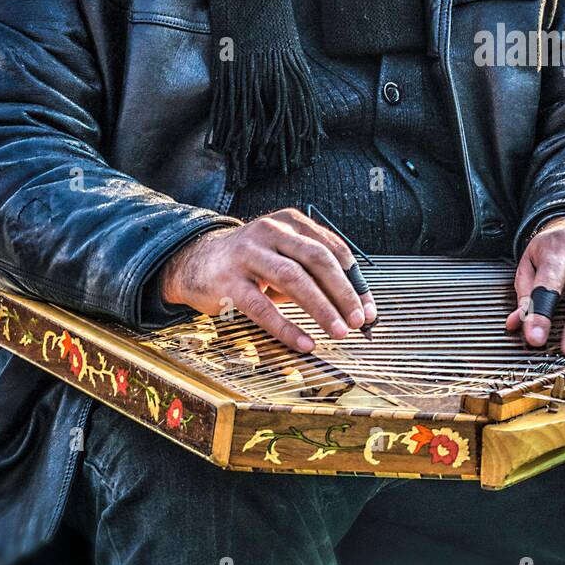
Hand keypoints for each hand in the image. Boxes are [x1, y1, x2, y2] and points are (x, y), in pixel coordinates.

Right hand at [160, 209, 375, 351]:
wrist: (196, 262)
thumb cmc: (253, 263)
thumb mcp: (285, 256)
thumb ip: (316, 274)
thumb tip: (356, 307)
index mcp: (291, 222)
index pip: (333, 249)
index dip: (355, 280)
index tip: (368, 308)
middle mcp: (271, 231)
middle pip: (317, 259)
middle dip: (343, 292)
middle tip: (358, 320)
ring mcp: (248, 253)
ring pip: (293, 279)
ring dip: (321, 308)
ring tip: (339, 331)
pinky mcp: (229, 280)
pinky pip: (263, 307)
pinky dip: (287, 327)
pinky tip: (305, 342)